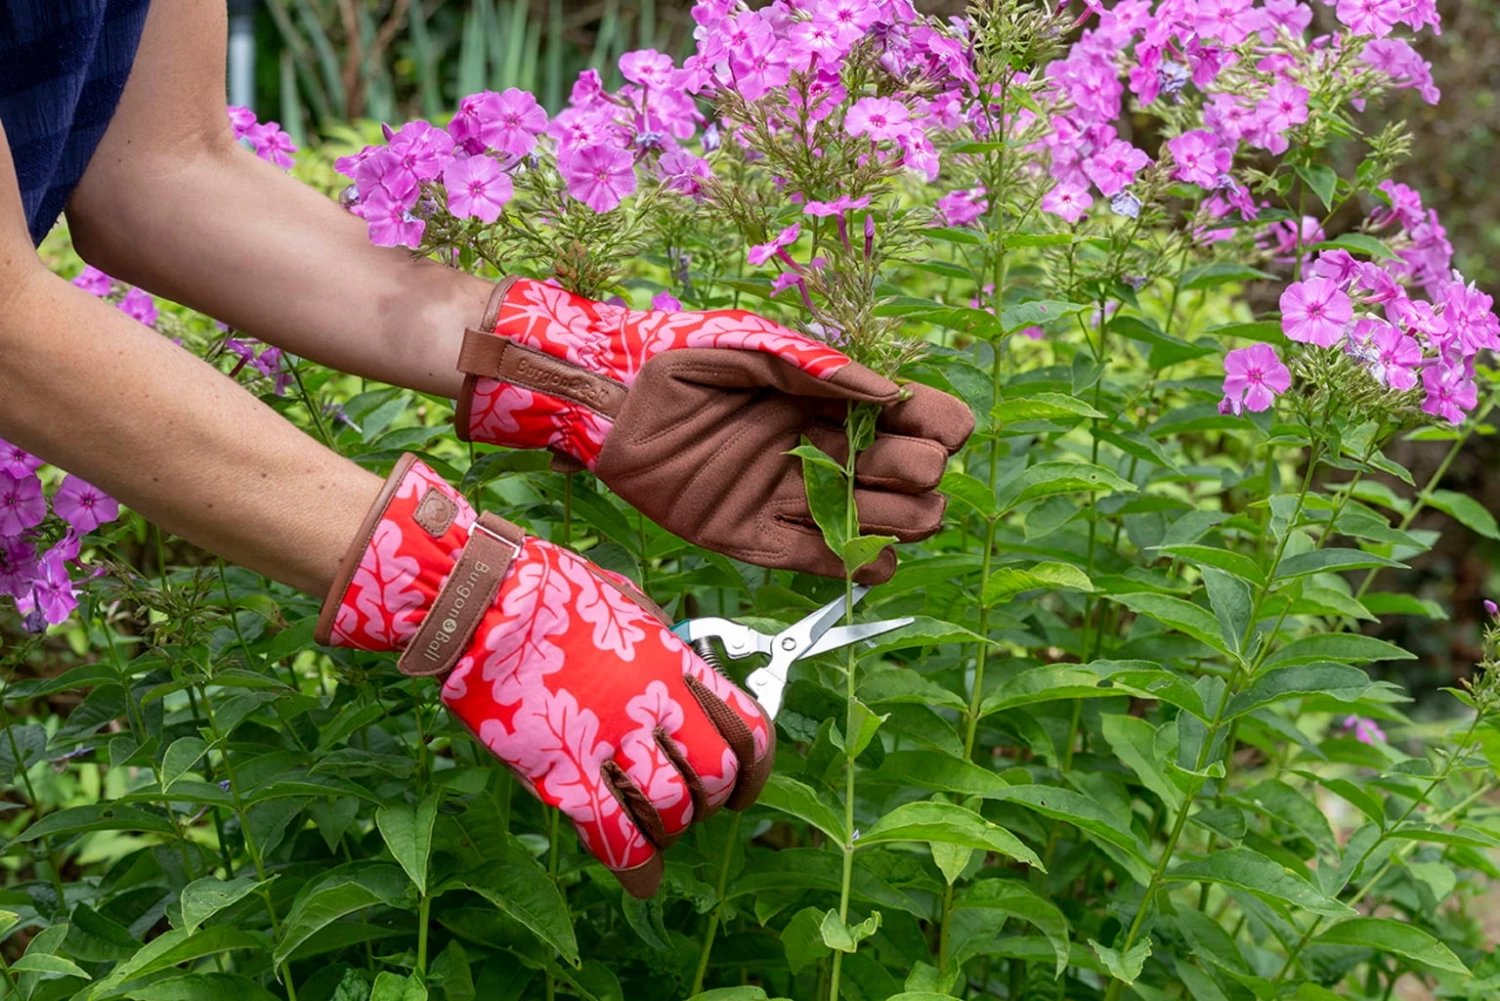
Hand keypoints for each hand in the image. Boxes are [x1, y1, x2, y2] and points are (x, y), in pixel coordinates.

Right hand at [318, 454, 774, 896]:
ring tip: (655, 828)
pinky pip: (617, 837)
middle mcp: (654, 704)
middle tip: (695, 807)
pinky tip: (640, 877)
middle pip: (716, 775)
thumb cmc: (548, 589)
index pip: (747, 727)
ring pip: (673, 810)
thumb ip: (660, 642)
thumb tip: (678, 668)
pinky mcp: (565, 772)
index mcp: (674, 660)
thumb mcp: (627, 602)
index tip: (744, 786)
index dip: (756, 769)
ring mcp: (611, 740)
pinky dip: (636, 866)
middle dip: (713, 800)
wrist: (483, 600)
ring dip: (672, 828)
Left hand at [455, 278, 973, 582]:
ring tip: (875, 508)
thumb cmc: (680, 358)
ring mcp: (790, 498)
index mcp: (833, 402)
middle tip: (882, 465)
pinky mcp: (752, 538)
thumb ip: (817, 368)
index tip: (924, 426)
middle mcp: (823, 452)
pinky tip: (871, 559)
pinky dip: (851, 565)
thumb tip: (889, 394)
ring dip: (893, 522)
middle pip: (912, 479)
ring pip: (874, 526)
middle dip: (915, 476)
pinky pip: (814, 561)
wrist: (608, 403)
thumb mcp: (751, 347)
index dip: (938, 427)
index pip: (922, 419)